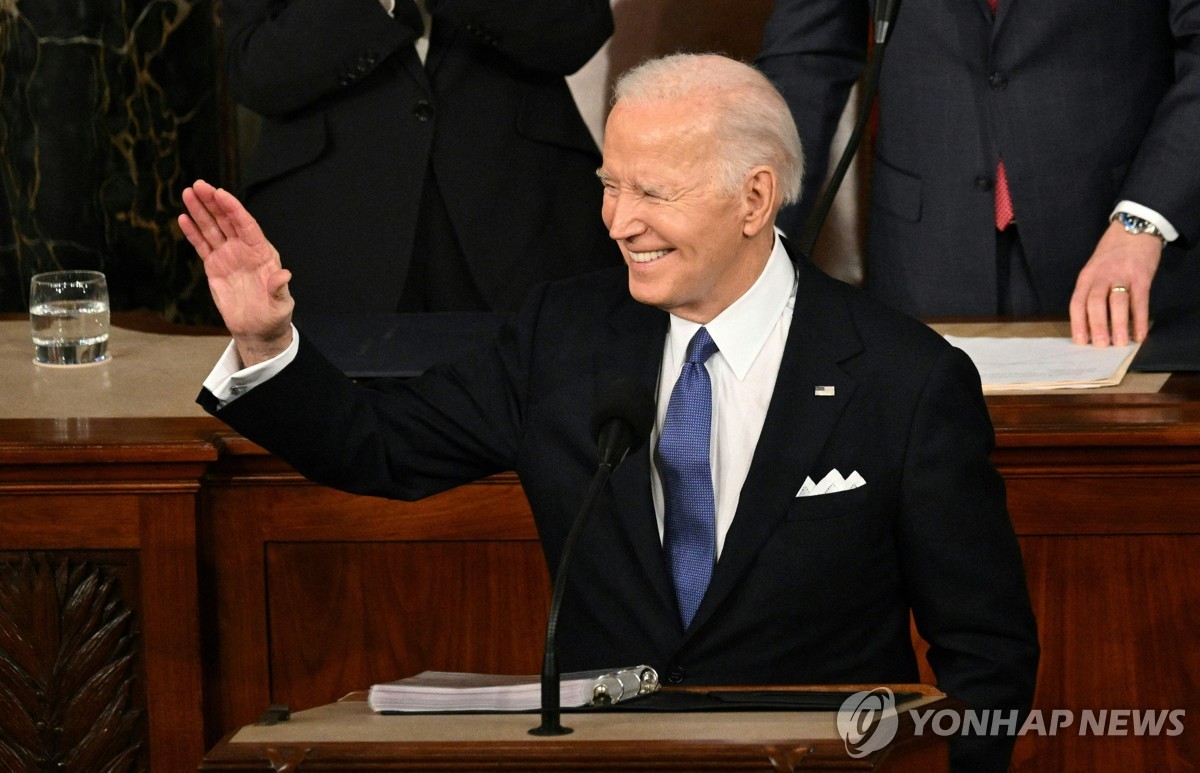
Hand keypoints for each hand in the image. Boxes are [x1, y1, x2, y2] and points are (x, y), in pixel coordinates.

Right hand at [178, 179, 294, 365]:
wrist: (257, 329)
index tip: (220, 193)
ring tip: (188, 193)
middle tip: (198, 185)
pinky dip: (193, 232)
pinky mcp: (214, 266)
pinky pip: (202, 245)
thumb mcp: (280, 304)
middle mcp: (244, 250)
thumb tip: (284, 275)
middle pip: (227, 221)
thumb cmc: (273, 315)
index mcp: (262, 253)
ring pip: (212, 229)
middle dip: (213, 203)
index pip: (246, 225)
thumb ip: (279, 289)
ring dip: (200, 211)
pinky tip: (183, 218)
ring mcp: (228, 256)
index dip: (233, 209)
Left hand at [1069, 221, 1162, 346]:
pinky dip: (1140, 319)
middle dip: (1097, 326)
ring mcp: (1122, 276)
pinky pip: (1140, 301)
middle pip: (1095, 304)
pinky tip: (1139, 333)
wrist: (1134, 229)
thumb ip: (1091, 291)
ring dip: (1118, 325)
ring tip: (1120, 343)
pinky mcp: (1142, 277)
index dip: (1078, 323)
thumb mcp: (1094, 269)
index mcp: (1086, 277)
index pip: (1077, 302)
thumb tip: (1090, 323)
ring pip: (1117, 303)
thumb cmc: (1111, 254)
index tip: (1080, 341)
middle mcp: (1101, 276)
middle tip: (1101, 346)